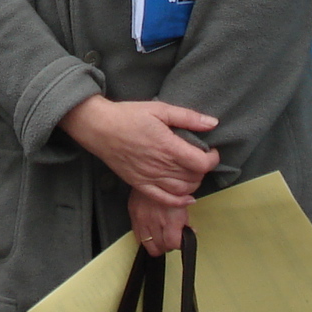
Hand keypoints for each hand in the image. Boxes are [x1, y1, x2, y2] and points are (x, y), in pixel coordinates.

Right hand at [58, 96, 219, 207]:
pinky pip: (163, 199)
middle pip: (194, 177)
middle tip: (200, 158)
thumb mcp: (160, 109)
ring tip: (193, 172)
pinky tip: (187, 198)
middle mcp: (160, 166)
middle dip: (203, 169)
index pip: (201, 163)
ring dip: (194, 184)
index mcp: (168, 146)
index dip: (212, 159)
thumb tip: (212, 123)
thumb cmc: (128, 115)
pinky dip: (179, 202)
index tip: (212, 151)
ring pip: (182, 190)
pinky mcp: (139, 184)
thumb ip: (188, 117)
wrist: (99, 127)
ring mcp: (149, 177)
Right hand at [129, 187, 188, 255]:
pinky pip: (137, 237)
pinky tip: (151, 231)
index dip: (179, 244)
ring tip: (161, 237)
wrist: (151, 172)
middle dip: (168, 244)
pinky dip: (145, 238)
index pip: (173, 244)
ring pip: (148, 246)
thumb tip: (190, 231)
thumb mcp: (183, 203)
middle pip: (161, 247)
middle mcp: (154, 220)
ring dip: (156, 244)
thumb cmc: (169, 185)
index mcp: (170, 217)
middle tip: (172, 237)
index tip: (181, 239)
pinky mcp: (133, 216)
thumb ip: (185, 221)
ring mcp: (142, 219)